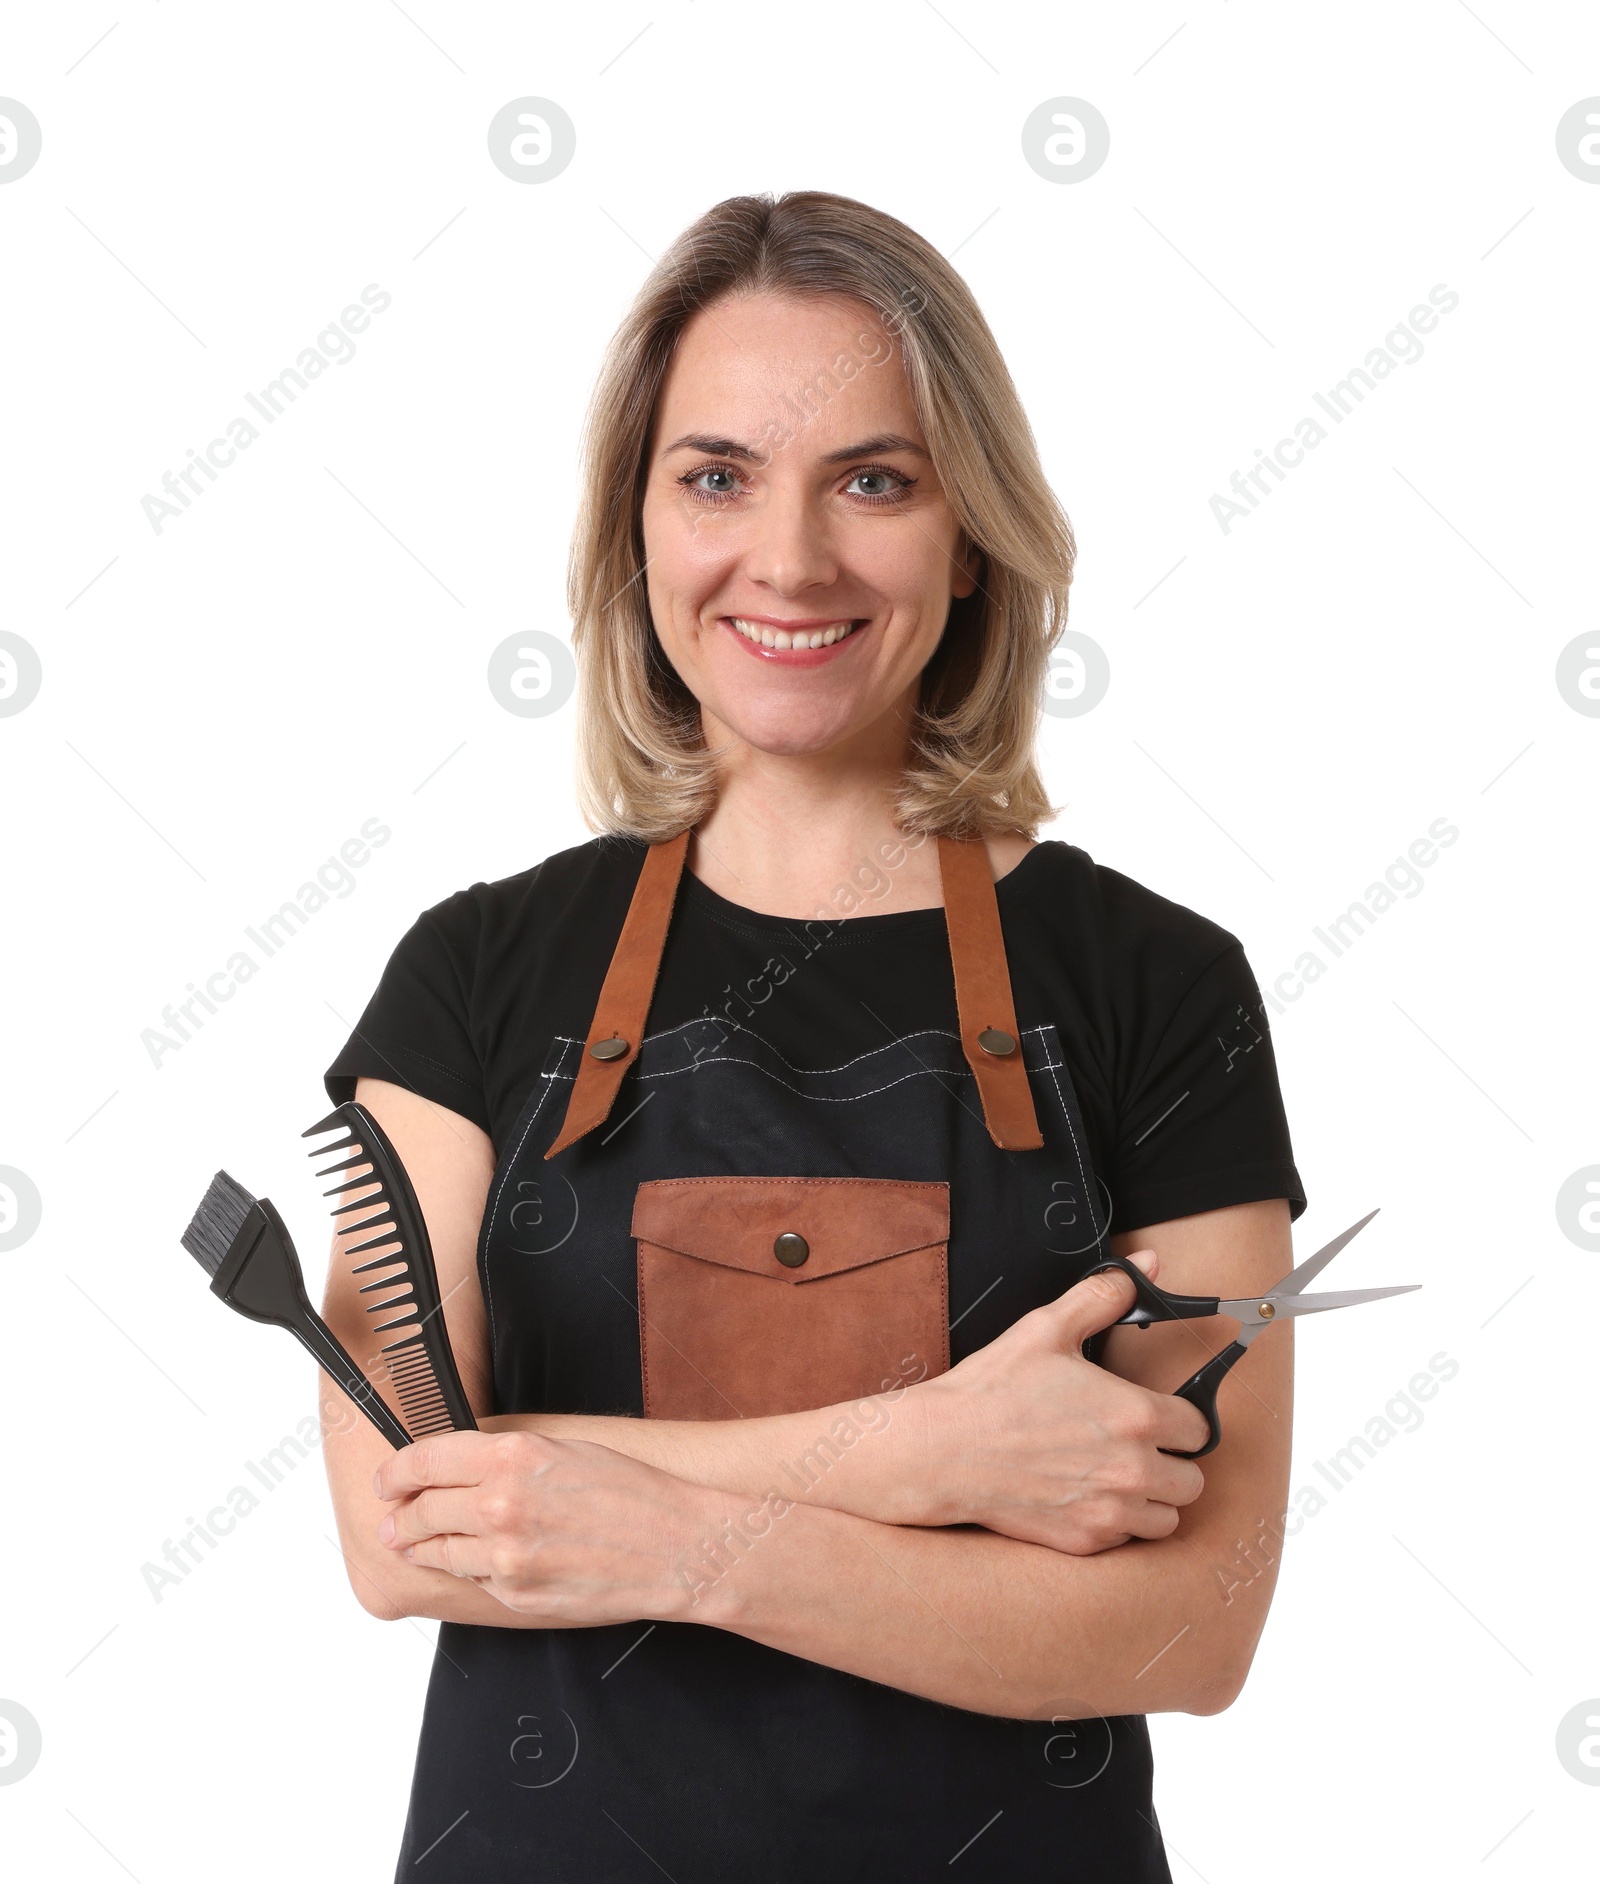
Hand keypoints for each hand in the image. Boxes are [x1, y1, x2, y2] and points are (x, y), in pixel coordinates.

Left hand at [373, 1429, 723, 1623]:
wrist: (674, 1546)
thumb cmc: (631, 1492)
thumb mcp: (563, 1450)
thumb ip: (505, 1458)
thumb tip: (457, 1468)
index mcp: (513, 1455)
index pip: (425, 1460)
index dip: (396, 1471)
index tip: (386, 1479)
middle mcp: (500, 1503)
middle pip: (421, 1510)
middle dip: (400, 1517)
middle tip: (392, 1521)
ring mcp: (505, 1555)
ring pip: (437, 1551)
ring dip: (421, 1548)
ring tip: (412, 1545)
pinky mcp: (515, 1594)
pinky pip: (474, 1581)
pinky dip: (467, 1572)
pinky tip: (474, 1563)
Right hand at [905, 1251, 1210, 1553]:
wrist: (943, 1450)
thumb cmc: (994, 1388)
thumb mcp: (1047, 1328)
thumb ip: (1105, 1295)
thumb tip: (1149, 1264)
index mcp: (1135, 1415)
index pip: (1199, 1429)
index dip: (1182, 1418)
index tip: (1159, 1415)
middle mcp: (1133, 1470)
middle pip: (1193, 1480)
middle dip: (1172, 1462)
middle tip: (1138, 1446)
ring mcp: (1109, 1511)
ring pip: (1168, 1518)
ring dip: (1152, 1498)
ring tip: (1118, 1474)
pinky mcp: (1084, 1542)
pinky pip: (1128, 1540)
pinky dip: (1118, 1523)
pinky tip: (1088, 1495)